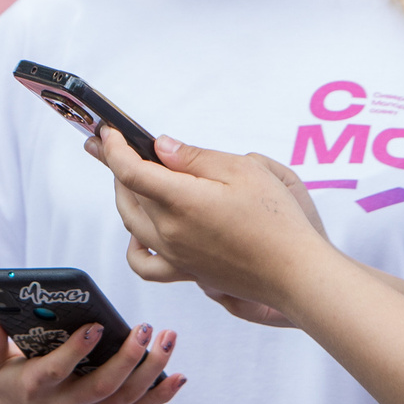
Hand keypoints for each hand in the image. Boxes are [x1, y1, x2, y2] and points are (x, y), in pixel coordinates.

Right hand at [0, 311, 183, 403]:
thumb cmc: (7, 390)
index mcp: (36, 389)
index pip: (58, 371)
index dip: (76, 350)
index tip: (96, 326)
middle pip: (103, 386)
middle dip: (128, 357)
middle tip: (145, 328)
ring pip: (126, 398)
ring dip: (152, 370)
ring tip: (168, 338)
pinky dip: (161, 396)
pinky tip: (179, 376)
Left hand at [97, 130, 332, 316]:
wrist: (294, 270)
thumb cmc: (277, 221)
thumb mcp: (244, 170)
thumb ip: (196, 157)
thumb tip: (163, 147)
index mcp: (182, 201)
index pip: (130, 171)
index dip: (114, 148)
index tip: (110, 132)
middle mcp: (170, 232)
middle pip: (127, 195)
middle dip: (114, 166)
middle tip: (109, 146)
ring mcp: (176, 255)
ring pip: (131, 224)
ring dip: (124, 197)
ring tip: (129, 178)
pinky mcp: (186, 271)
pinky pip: (145, 264)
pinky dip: (134, 246)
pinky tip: (139, 232)